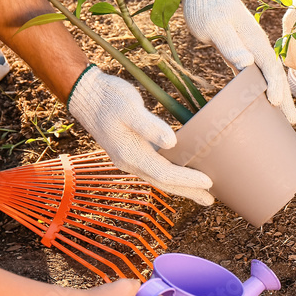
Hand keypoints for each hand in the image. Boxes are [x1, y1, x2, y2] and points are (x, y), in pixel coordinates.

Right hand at [67, 66, 213, 205]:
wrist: (86, 95)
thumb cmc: (109, 99)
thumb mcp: (130, 108)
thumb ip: (149, 126)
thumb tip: (172, 142)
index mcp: (130, 154)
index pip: (165, 173)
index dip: (187, 179)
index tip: (209, 181)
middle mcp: (129, 161)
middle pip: (163, 182)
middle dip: (188, 191)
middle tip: (210, 200)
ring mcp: (129, 158)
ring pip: (159, 178)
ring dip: (180, 186)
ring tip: (201, 193)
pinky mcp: (130, 151)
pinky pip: (154, 170)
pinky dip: (170, 176)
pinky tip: (180, 174)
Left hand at [180, 0, 295, 124]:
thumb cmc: (208, 8)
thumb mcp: (216, 26)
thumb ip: (231, 45)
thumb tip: (248, 63)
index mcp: (255, 42)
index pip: (270, 67)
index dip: (274, 86)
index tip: (275, 104)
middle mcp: (257, 47)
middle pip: (275, 76)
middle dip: (285, 99)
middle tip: (293, 122)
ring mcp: (251, 51)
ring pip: (268, 78)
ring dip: (277, 97)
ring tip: (286, 118)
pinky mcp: (241, 53)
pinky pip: (256, 76)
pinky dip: (262, 90)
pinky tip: (263, 102)